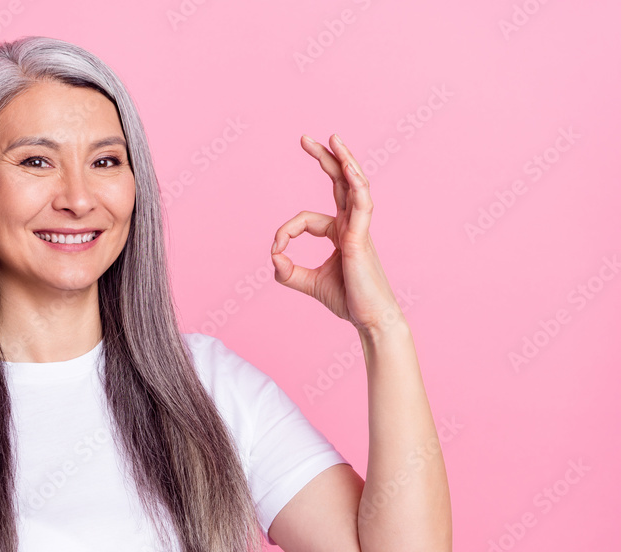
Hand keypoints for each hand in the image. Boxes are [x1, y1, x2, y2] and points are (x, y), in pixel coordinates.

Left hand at [270, 134, 401, 335]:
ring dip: (344, 161)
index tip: (276, 250)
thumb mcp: (308, 283)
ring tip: (333, 139)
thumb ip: (287, 271)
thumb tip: (273, 256)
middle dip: (325, 159)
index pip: (306, 218)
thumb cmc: (348, 300)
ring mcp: (360, 229)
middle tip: (306, 138)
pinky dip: (356, 186)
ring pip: (355, 186)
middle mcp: (352, 225)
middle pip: (340, 183)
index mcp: (340, 232)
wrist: (371, 320)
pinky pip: (362, 205)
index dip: (286, 231)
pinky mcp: (362, 239)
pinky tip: (350, 169)